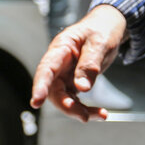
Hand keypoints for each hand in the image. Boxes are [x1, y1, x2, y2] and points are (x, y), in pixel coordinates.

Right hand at [30, 3, 126, 121]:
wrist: (107, 27)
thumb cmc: (101, 30)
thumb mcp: (99, 43)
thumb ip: (89, 64)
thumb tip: (82, 88)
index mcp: (60, 49)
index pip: (46, 69)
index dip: (40, 86)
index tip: (37, 102)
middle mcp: (58, 65)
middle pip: (54, 90)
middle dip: (67, 106)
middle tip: (84, 117)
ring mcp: (64, 75)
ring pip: (64, 99)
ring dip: (79, 110)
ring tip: (100, 115)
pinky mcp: (73, 83)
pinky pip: (75, 100)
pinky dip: (86, 108)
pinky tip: (100, 113)